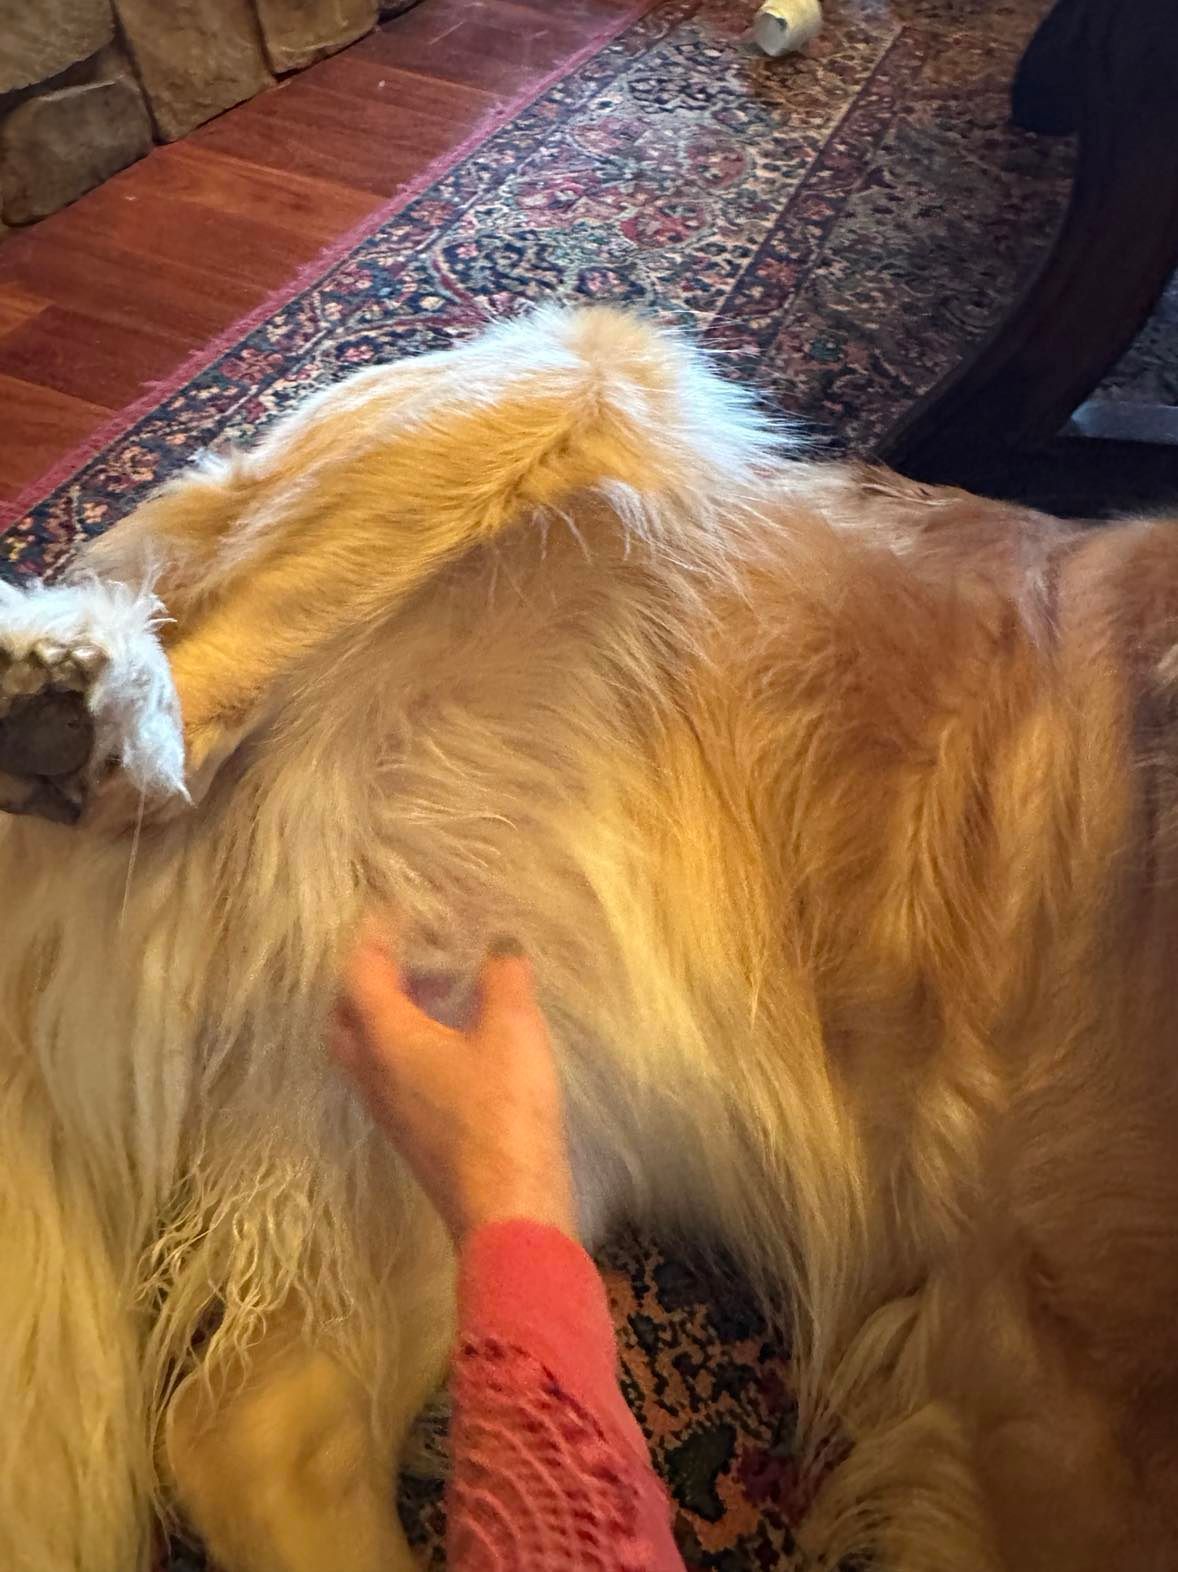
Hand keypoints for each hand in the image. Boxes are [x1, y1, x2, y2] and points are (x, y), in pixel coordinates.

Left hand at [332, 922, 577, 1246]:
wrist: (509, 1210)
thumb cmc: (505, 1116)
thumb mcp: (513, 1031)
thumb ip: (502, 978)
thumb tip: (499, 945)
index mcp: (386, 1040)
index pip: (359, 973)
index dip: (372, 935)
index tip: (394, 910)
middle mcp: (373, 1074)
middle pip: (346, 1014)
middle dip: (366, 976)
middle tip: (402, 951)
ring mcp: (389, 1110)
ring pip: (365, 1047)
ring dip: (386, 1011)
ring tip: (433, 986)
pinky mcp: (412, 1134)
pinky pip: (389, 1073)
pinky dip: (406, 1042)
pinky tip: (452, 1038)